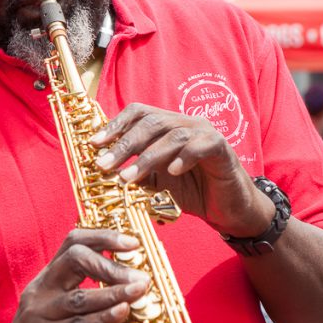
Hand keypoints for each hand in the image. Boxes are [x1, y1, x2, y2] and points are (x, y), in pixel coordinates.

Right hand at [0, 228, 149, 322]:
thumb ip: (103, 311)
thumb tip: (141, 300)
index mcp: (48, 279)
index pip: (73, 242)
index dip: (104, 237)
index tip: (133, 242)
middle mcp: (40, 290)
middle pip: (74, 258)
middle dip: (111, 263)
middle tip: (140, 274)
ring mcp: (38, 315)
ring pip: (79, 296)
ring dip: (114, 292)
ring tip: (140, 290)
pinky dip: (103, 318)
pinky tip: (123, 313)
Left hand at [89, 102, 273, 236]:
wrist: (228, 209)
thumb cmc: (193, 193)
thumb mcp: (157, 184)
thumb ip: (136, 174)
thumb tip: (104, 173)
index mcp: (169, 127)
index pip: (139, 113)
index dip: (115, 125)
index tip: (94, 144)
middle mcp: (186, 124)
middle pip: (151, 123)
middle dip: (124, 144)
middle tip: (103, 165)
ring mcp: (205, 133)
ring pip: (172, 136)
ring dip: (147, 158)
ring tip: (128, 178)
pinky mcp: (222, 148)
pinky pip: (201, 146)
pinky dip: (184, 157)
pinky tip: (172, 172)